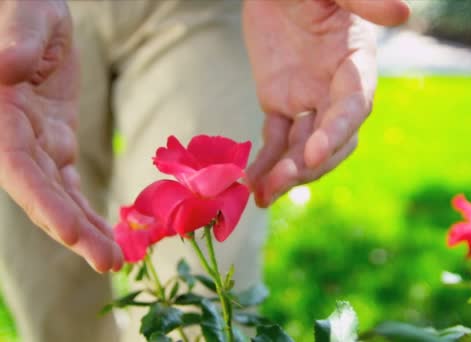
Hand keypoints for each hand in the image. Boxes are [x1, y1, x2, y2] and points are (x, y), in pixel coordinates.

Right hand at [0, 1, 122, 271]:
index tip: (73, 232)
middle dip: (73, 230)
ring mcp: (35, 142)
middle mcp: (12, 136)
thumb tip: (7, 66)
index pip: (18, 167)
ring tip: (116, 259)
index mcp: (1, 112)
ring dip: (85, 229)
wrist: (33, 7)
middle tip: (110, 262)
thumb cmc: (23, 4)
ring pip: (58, 195)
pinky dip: (88, 207)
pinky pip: (70, 182)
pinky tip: (109, 232)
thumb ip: (17, 38)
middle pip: (41, 193)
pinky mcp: (55, 140)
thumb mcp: (25, 13)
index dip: (43, 202)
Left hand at [243, 0, 408, 206]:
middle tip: (279, 182)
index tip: (312, 154)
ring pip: (302, 147)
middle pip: (332, 139)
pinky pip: (275, 139)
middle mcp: (336, 90)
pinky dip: (265, 161)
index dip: (336, 132)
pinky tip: (251, 182)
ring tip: (260, 195)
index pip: (353, 107)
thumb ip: (363, 0)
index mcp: (356, 64)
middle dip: (309, 164)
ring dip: (286, 173)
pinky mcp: (279, 103)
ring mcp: (307, 100)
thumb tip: (403, 13)